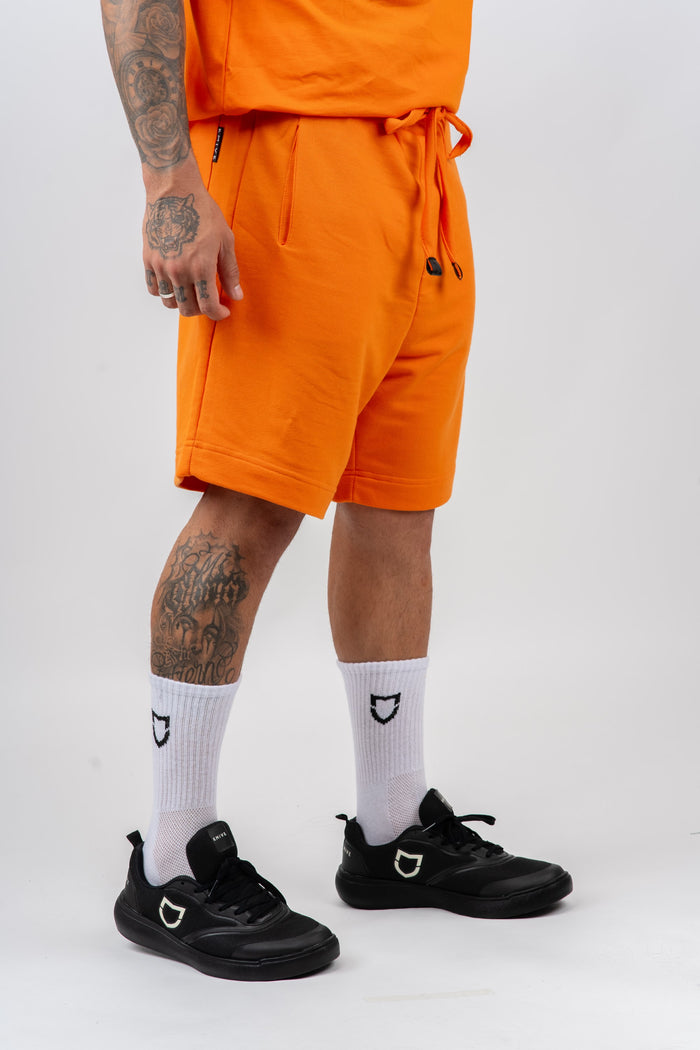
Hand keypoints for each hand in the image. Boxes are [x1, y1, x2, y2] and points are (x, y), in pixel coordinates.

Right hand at [142, 165, 242, 320]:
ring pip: (169, 301)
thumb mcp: (225, 241)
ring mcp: (162, 267)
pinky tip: (174, 283)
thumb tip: (236, 296)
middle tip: (208, 301)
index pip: (208, 306)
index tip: (223, 311)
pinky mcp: (148, 260)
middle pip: (188, 308)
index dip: (218, 314)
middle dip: (201, 310)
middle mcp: (179, 271)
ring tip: (191, 291)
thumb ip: (230, 272)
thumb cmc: (202, 212)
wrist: (174, 191)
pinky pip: (153, 289)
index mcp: (201, 267)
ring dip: (182, 302)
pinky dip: (164, 291)